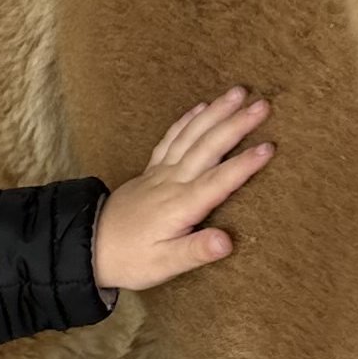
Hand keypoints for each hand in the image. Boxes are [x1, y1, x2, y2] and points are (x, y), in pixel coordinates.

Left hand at [94, 88, 274, 292]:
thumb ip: (195, 252)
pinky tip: (201, 107)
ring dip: (215, 113)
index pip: (218, 181)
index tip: (269, 147)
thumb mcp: (164, 265)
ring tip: (238, 93)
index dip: (244, 165)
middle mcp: (171, 182)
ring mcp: (159, 173)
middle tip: (263, 105)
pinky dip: (187, 121)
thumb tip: (226, 241)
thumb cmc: (131, 260)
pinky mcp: (151, 171)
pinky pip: (170, 139)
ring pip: (191, 135)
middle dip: (236, 124)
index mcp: (180, 206)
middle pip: (207, 147)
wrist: (88, 247)